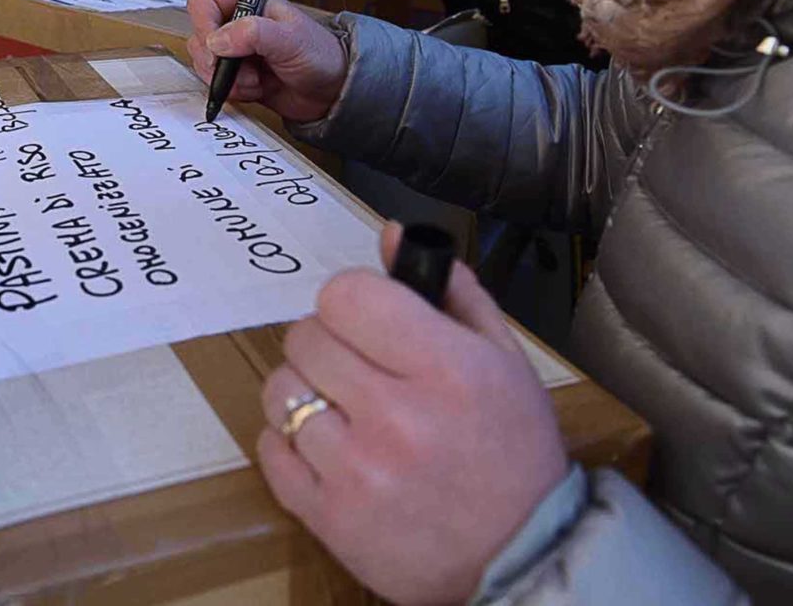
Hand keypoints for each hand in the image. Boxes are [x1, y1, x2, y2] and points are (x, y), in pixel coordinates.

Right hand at [186, 0, 346, 123]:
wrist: (333, 92)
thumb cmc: (321, 56)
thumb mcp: (290, 39)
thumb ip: (254, 33)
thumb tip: (218, 40)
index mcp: (249, 5)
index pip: (205, 3)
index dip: (203, 23)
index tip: (216, 44)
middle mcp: (238, 27)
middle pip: (200, 37)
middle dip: (215, 60)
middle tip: (238, 68)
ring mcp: (237, 54)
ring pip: (205, 64)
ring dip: (226, 79)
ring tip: (255, 80)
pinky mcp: (238, 77)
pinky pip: (217, 85)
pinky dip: (232, 92)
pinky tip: (256, 90)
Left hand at [257, 224, 567, 604]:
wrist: (521, 556)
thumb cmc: (513, 452)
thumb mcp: (502, 359)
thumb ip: (449, 289)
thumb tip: (390, 235)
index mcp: (445, 369)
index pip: (345, 296)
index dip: (352, 302)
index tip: (368, 320)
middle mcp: (397, 418)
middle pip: (306, 338)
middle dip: (328, 344)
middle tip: (359, 368)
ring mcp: (357, 472)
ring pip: (281, 391)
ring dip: (304, 392)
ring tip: (343, 409)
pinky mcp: (329, 517)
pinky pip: (271, 451)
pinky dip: (291, 443)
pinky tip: (330, 448)